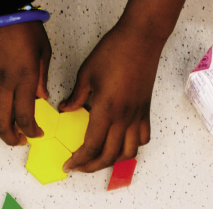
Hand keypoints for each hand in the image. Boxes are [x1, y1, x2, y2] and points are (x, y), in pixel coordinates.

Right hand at [0, 21, 50, 145]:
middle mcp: (4, 84)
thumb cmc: (23, 27)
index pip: (25, 117)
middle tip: (21, 139)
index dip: (32, 131)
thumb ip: (41, 79)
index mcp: (24, 78)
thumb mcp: (43, 52)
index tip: (37, 133)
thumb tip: (41, 97)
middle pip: (3, 124)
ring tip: (8, 131)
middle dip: (12, 138)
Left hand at [60, 24, 163, 171]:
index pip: (91, 147)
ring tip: (100, 160)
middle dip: (92, 167)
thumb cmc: (114, 51)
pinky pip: (143, 138)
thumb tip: (67, 109)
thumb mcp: (86, 73)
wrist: (141, 38)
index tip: (69, 165)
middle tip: (79, 167)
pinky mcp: (145, 111)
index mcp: (106, 110)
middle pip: (109, 156)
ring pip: (128, 153)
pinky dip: (132, 147)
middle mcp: (124, 118)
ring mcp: (137, 116)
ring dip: (113, 161)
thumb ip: (76, 96)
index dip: (79, 160)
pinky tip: (122, 143)